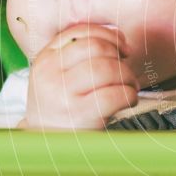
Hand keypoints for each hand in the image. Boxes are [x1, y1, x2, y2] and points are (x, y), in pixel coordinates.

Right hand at [22, 24, 138, 129]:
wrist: (45, 144)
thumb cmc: (61, 106)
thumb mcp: (57, 75)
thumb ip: (79, 54)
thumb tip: (117, 37)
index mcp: (46, 58)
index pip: (80, 32)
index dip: (108, 35)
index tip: (123, 47)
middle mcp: (51, 73)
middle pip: (96, 47)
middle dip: (119, 56)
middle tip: (127, 71)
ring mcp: (63, 94)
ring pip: (107, 68)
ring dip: (128, 76)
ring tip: (129, 86)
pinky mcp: (80, 115)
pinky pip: (115, 95)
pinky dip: (129, 95)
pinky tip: (128, 100)